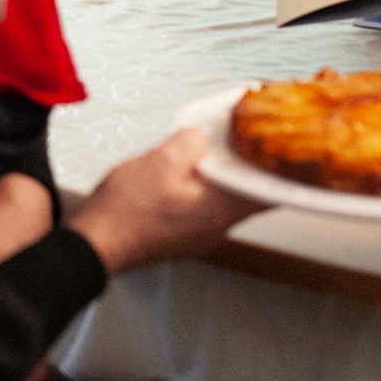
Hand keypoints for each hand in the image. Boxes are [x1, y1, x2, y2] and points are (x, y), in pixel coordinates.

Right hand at [68, 129, 265, 275]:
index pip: (271, 190)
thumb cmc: (125, 212)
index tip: (286, 148)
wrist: (95, 244)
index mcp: (221, 209)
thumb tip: (201, 136)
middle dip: (251, 165)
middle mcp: (217, 227)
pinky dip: (206, 188)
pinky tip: (189, 172)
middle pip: (250, 192)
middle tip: (250, 140)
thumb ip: (192, 141)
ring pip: (227, 199)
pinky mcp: (183, 236)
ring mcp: (200, 235)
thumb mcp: (162, 159)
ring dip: (225, 176)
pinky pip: (206, 207)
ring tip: (215, 150)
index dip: (281, 166)